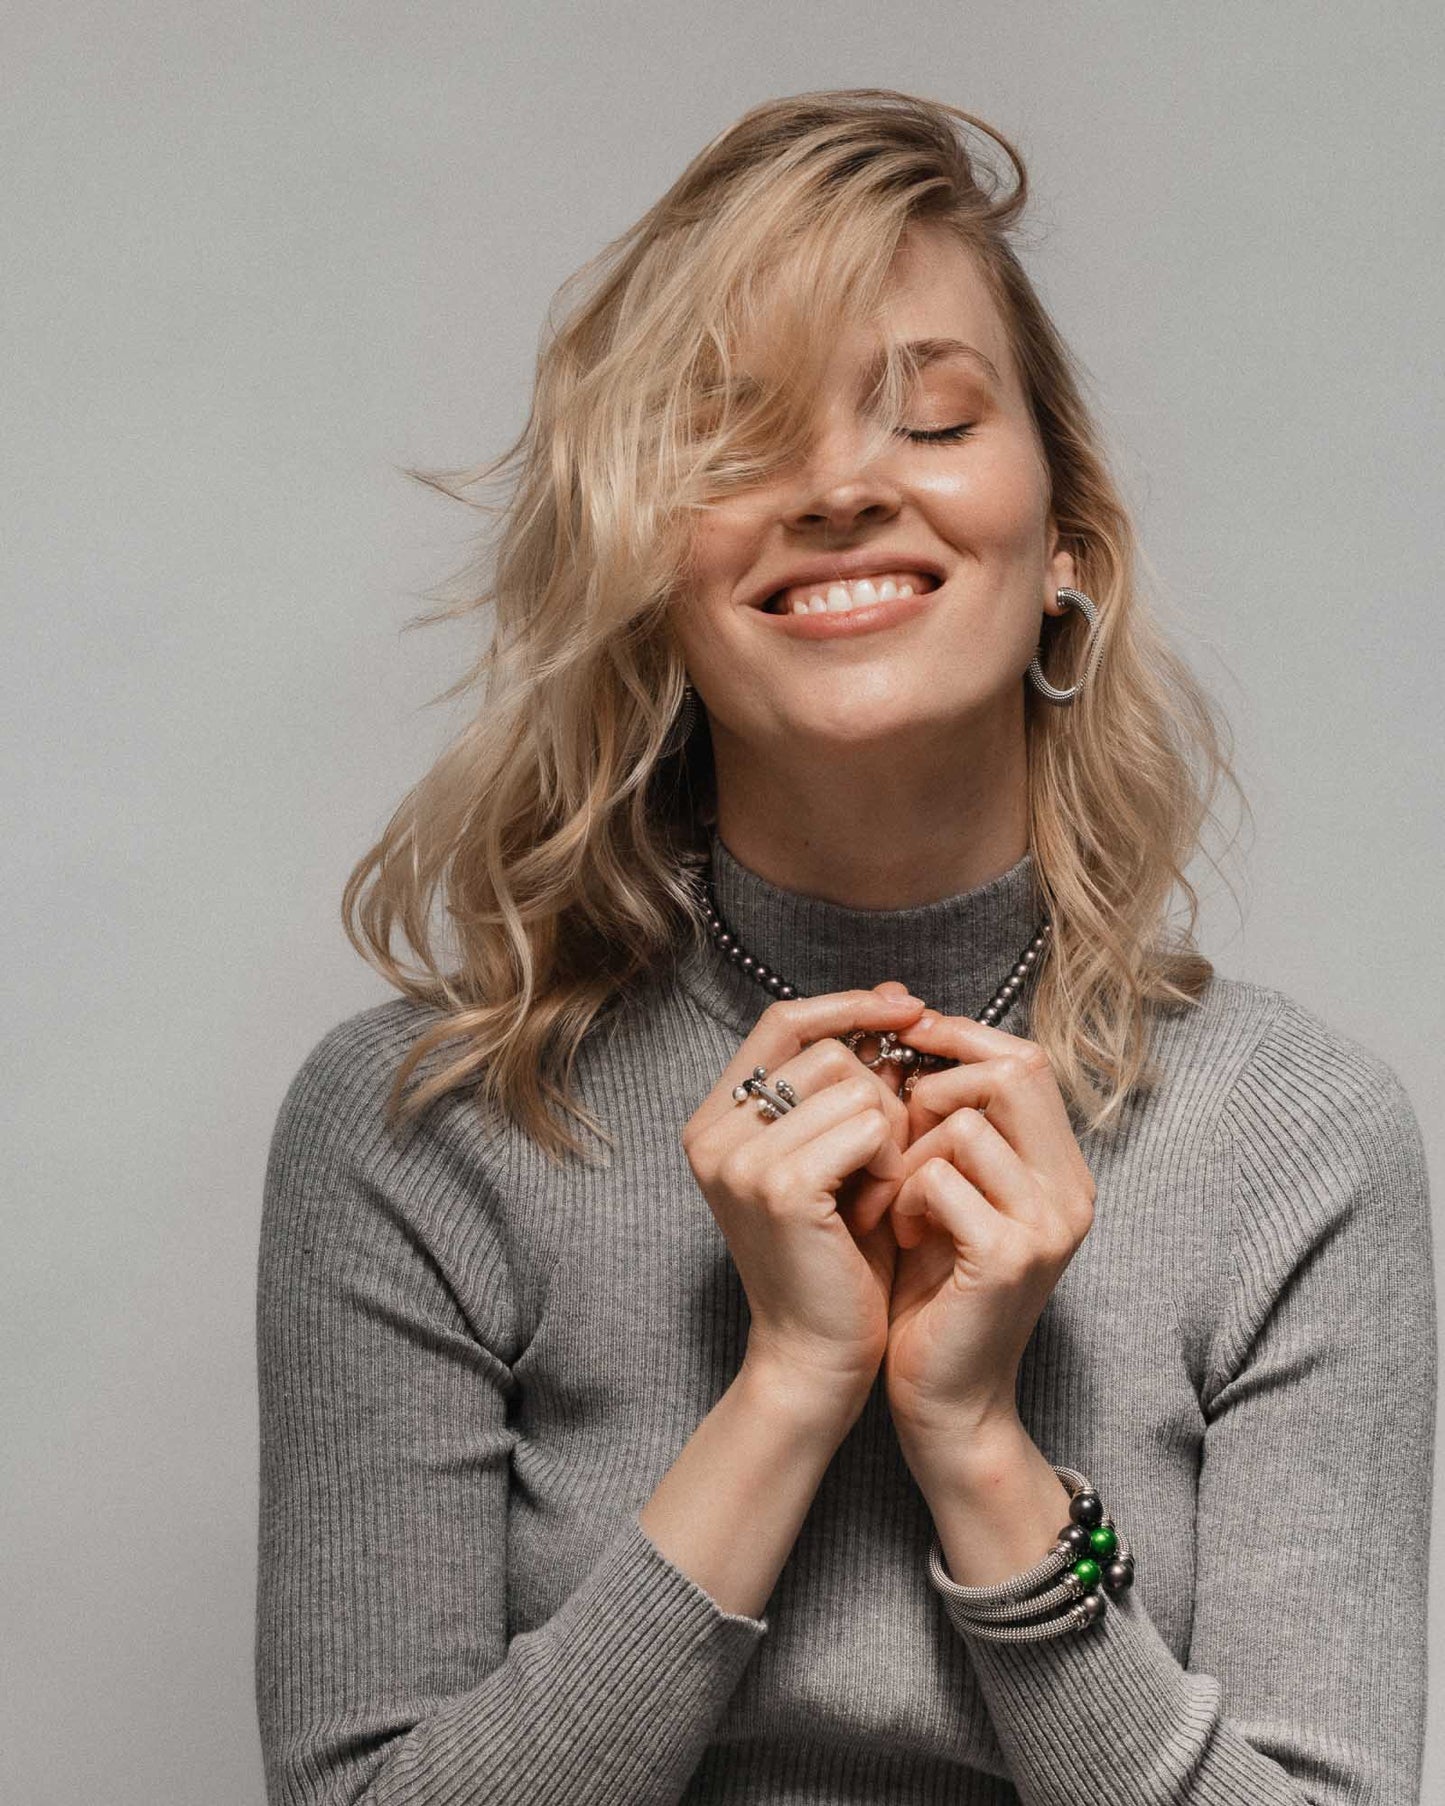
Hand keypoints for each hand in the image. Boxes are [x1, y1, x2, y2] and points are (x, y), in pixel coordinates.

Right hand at [681, 985, 920, 1416]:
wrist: (818, 1355)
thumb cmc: (838, 1255)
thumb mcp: (840, 1153)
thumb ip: (854, 1082)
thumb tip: (898, 997)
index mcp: (714, 1119)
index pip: (783, 1020)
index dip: (847, 1005)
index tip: (909, 1007)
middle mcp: (711, 1132)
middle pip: (826, 1050)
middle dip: (878, 1095)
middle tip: (882, 1163)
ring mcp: (739, 1159)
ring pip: (854, 1085)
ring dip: (890, 1134)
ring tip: (876, 1193)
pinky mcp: (779, 1186)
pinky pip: (869, 1126)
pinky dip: (892, 1162)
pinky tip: (880, 1208)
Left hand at [858, 1011, 1096, 1449]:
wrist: (945, 1398)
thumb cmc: (931, 1287)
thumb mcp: (942, 1186)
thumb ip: (940, 1117)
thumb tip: (904, 1022)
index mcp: (1060, 1167)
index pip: (1025, 1059)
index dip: (960, 1037)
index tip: (902, 1042)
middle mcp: (1071, 1189)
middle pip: (1011, 1072)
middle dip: (933, 1087)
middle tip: (894, 1137)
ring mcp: (1048, 1223)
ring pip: (963, 1124)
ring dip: (907, 1156)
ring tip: (894, 1202)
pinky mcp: (1009, 1256)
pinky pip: (940, 1178)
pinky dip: (903, 1198)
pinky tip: (900, 1234)